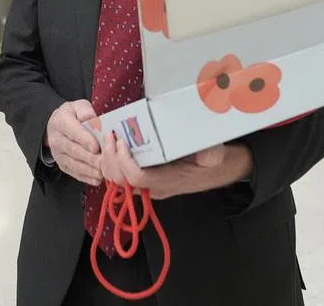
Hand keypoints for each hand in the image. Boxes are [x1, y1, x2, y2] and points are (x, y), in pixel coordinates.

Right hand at [45, 100, 102, 185]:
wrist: (56, 126)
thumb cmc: (72, 115)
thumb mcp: (78, 106)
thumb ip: (86, 111)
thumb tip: (93, 119)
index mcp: (60, 122)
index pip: (72, 131)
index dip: (85, 140)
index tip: (96, 147)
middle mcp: (56, 139)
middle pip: (74, 150)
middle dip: (90, 158)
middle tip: (104, 162)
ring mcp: (58, 154)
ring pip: (74, 164)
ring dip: (89, 170)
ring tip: (103, 173)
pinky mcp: (62, 164)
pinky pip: (74, 172)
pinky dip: (86, 177)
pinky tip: (97, 179)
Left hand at [98, 134, 250, 199]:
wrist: (214, 170)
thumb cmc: (212, 162)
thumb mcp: (216, 155)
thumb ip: (211, 155)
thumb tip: (209, 153)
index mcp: (168, 181)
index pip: (138, 178)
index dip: (125, 162)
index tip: (122, 142)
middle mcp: (154, 187)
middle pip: (121, 181)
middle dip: (111, 159)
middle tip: (110, 136)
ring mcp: (147, 185)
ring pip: (117, 180)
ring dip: (107, 161)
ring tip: (107, 139)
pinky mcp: (144, 178)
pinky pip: (120, 175)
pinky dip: (111, 161)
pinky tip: (110, 145)